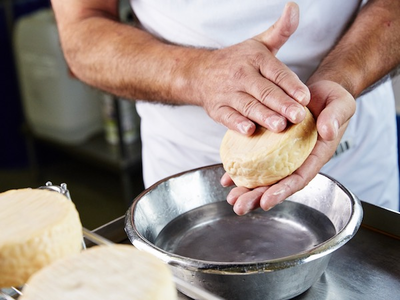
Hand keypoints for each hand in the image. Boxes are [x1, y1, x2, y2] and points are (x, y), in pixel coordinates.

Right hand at [192, 2, 309, 135]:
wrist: (201, 72)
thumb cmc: (238, 60)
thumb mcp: (259, 43)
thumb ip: (281, 31)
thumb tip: (294, 7)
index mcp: (255, 58)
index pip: (276, 72)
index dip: (291, 85)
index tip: (304, 97)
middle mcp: (241, 75)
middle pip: (264, 91)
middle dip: (281, 104)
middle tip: (297, 116)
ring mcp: (227, 93)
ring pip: (248, 105)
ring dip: (263, 116)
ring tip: (279, 126)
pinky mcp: (216, 109)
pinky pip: (227, 117)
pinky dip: (236, 124)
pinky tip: (249, 130)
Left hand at [221, 80, 355, 214]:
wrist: (320, 91)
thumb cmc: (333, 100)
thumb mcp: (340, 104)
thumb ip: (335, 117)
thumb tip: (327, 132)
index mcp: (316, 154)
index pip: (299, 178)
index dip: (283, 190)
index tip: (266, 201)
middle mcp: (298, 158)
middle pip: (277, 183)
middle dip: (258, 197)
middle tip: (239, 207)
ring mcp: (283, 153)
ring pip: (264, 176)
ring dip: (247, 189)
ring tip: (230, 198)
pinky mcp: (270, 144)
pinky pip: (255, 159)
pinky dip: (241, 169)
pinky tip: (227, 177)